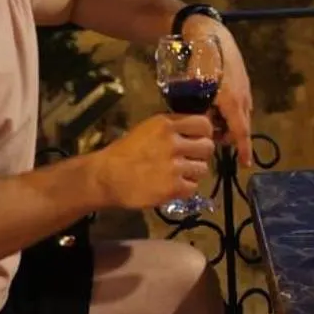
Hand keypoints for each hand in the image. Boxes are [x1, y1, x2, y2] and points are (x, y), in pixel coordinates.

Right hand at [94, 113, 216, 210]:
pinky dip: (185, 188)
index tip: (198, 139)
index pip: (203, 124)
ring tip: (178, 174)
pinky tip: (171, 186)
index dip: (204, 133)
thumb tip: (197, 130)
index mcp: (166, 124)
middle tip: (189, 159)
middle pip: (207, 147)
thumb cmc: (125, 152)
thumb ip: (172, 128)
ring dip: (193, 172)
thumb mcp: (148, 129)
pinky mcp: (173, 187)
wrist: (106, 176)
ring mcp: (174, 166)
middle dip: (200, 154)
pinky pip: (193, 187)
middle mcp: (173, 142)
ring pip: (203, 168)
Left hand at [189, 13, 253, 161]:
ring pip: (238, 114)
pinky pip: (237, 103)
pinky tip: (213, 104)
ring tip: (207, 118)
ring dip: (226, 122)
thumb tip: (200, 123)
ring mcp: (244, 87)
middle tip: (208, 135)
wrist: (209, 31)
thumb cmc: (200, 59)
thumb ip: (198, 108)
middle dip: (227, 135)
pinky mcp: (241, 80)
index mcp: (232, 101)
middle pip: (239, 125)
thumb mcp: (193, 86)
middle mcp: (242, 97)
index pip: (241, 132)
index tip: (246, 164)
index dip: (243, 149)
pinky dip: (228, 110)